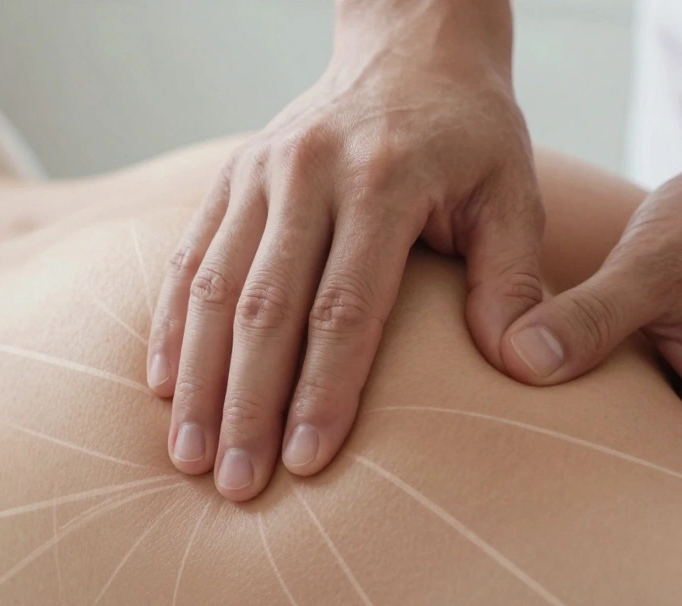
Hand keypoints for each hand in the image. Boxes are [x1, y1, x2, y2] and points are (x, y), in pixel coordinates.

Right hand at [146, 5, 545, 499]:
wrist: (410, 46)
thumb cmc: (470, 134)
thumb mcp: (514, 193)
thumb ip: (514, 278)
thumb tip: (521, 367)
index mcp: (384, 180)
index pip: (346, 305)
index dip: (324, 388)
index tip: (308, 463)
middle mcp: (309, 173)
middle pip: (265, 307)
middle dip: (247, 404)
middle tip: (236, 485)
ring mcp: (259, 172)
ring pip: (212, 287)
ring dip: (196, 377)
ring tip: (188, 457)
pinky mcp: (230, 175)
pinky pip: (187, 257)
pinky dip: (170, 324)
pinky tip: (160, 384)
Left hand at [500, 158, 681, 452]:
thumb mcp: (654, 266)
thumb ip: (590, 316)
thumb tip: (519, 362)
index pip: (640, 488)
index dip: (570, 475)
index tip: (506, 457)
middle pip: (624, 470)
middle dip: (560, 452)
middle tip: (487, 440)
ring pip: (616, 437)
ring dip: (567, 420)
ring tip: (496, 415)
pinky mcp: (672, 386)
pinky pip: (617, 405)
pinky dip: (581, 390)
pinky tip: (529, 379)